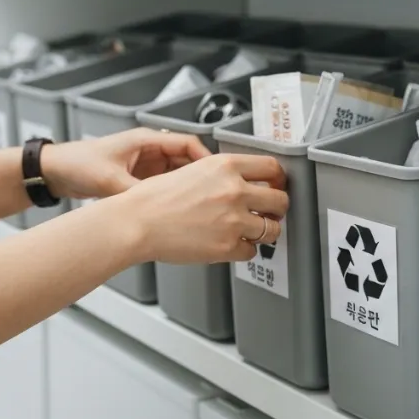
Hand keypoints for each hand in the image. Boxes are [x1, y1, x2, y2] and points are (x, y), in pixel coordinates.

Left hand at [40, 128, 211, 200]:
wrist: (55, 172)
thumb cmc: (76, 164)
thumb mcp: (109, 180)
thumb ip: (135, 193)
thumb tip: (157, 207)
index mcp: (146, 140)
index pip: (188, 143)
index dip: (205, 159)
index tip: (215, 175)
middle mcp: (149, 150)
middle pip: (187, 161)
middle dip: (200, 177)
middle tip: (211, 195)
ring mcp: (144, 165)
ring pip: (177, 175)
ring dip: (186, 188)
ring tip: (197, 204)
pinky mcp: (137, 179)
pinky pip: (163, 186)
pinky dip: (171, 196)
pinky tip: (176, 210)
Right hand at [107, 153, 289, 264]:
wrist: (137, 222)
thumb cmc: (154, 198)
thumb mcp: (193, 170)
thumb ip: (221, 174)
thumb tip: (242, 183)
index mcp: (225, 166)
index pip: (272, 167)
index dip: (278, 179)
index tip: (276, 186)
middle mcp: (234, 190)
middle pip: (280, 199)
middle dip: (277, 209)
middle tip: (269, 213)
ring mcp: (234, 219)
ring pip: (272, 229)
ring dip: (264, 232)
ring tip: (251, 232)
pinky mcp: (227, 245)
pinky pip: (251, 251)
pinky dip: (243, 251)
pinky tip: (231, 245)